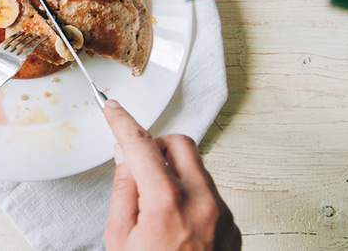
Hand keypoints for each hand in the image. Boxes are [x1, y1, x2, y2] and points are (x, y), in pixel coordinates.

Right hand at [103, 99, 240, 250]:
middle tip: (138, 165)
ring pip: (198, 169)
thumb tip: (126, 158)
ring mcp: (223, 217)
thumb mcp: (120, 240)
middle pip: (181, 144)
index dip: (123, 123)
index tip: (114, 110)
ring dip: (174, 173)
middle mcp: (203, 204)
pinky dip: (190, 196)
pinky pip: (209, 195)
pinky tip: (173, 223)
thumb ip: (124, 192)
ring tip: (154, 207)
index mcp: (168, 204)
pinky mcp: (233, 231)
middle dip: (156, 146)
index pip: (141, 145)